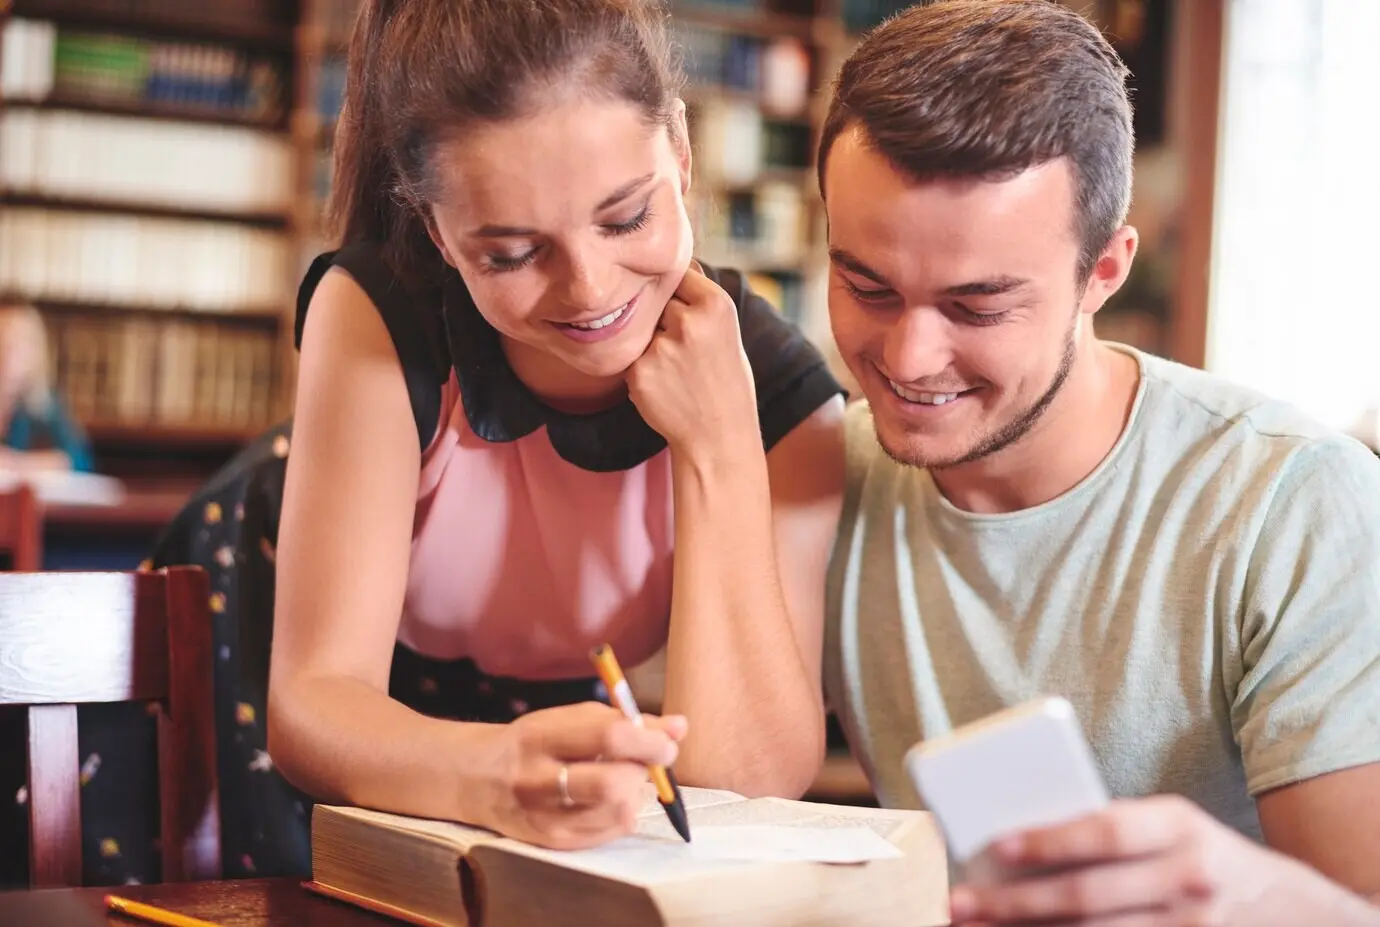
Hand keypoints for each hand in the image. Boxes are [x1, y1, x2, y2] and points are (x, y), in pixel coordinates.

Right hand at [472, 701, 687, 849]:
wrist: (479, 778)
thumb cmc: (536, 741)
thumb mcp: (571, 718)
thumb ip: (625, 720)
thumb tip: (680, 726)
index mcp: (541, 736)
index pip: (609, 737)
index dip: (649, 740)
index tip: (666, 740)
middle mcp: (537, 779)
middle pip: (613, 784)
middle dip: (646, 770)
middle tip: (652, 761)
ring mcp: (544, 817)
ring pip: (618, 812)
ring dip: (636, 792)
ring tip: (625, 777)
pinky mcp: (554, 842)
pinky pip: (611, 832)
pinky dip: (624, 812)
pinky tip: (610, 798)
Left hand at [626, 261, 758, 455]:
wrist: (718, 438)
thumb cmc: (724, 381)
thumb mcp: (725, 330)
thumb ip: (697, 301)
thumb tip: (665, 270)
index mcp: (716, 305)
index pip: (679, 274)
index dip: (678, 294)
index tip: (686, 311)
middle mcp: (688, 322)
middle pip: (657, 302)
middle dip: (664, 320)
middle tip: (686, 351)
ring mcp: (661, 347)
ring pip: (642, 329)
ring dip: (651, 345)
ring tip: (677, 372)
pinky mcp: (639, 371)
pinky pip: (631, 356)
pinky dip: (642, 369)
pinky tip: (665, 387)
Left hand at [948, 795, 1281, 925]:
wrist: (1291, 911)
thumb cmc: (1205, 855)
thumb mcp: (1174, 827)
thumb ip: (1116, 831)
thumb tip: (1026, 839)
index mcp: (1179, 825)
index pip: (1106, 831)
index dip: (1051, 840)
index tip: (998, 846)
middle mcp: (1188, 877)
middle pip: (1088, 896)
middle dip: (1016, 903)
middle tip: (960, 903)